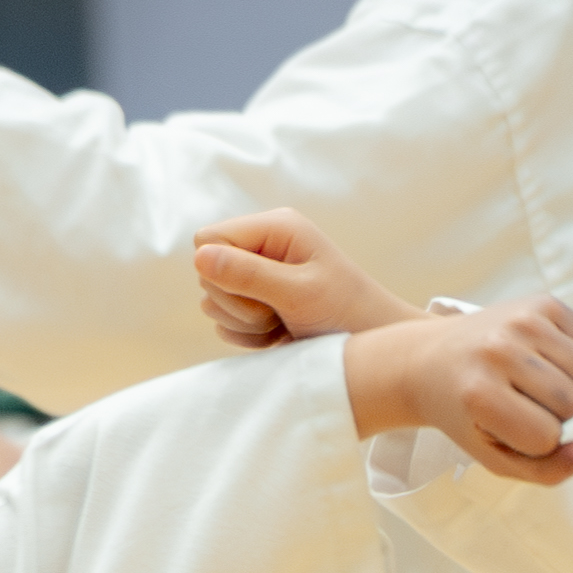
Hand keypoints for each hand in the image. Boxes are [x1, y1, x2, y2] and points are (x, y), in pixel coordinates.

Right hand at [193, 212, 418, 348]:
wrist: (371, 344)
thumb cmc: (345, 312)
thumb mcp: (298, 293)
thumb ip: (249, 274)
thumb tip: (200, 257)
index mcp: (275, 228)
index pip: (207, 239)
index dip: (220, 271)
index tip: (257, 291)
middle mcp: (263, 246)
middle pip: (207, 272)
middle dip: (237, 302)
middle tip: (278, 312)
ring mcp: (258, 275)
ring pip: (213, 300)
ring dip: (244, 322)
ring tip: (283, 322)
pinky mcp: (255, 302)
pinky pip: (225, 321)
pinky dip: (249, 336)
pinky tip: (279, 333)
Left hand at [343, 294, 572, 485]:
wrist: (430, 361)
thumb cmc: (466, 416)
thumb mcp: (495, 456)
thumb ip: (546, 470)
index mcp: (480, 394)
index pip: (547, 437)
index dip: (537, 442)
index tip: (509, 427)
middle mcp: (499, 350)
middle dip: (557, 414)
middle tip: (524, 403)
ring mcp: (520, 321)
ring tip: (539, 385)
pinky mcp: (540, 303)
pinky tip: (552, 362)